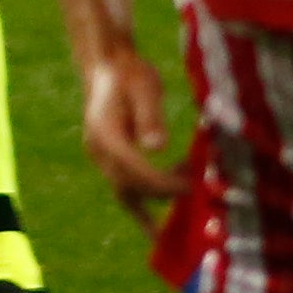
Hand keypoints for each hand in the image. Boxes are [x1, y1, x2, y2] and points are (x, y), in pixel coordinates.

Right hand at [79, 47, 183, 218]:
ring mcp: (100, 158)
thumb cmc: (130, 73)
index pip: (132, 169)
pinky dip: (142, 205)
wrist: (108, 66)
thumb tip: (157, 147)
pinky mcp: (109, 160)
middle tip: (194, 192)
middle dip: (160, 194)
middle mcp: (98, 151)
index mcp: (104, 134)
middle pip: (127, 186)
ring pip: (124, 193)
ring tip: (182, 206)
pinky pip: (125, 189)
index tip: (189, 187)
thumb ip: (149, 116)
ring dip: (152, 205)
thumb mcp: (144, 87)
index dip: (160, 183)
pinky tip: (159, 225)